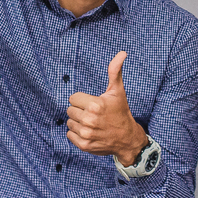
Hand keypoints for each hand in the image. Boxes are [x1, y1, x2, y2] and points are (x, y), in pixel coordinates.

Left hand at [66, 51, 146, 165]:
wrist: (127, 138)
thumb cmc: (120, 112)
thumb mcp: (118, 91)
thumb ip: (115, 71)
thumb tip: (122, 53)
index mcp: (95, 105)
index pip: (73, 98)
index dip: (83, 100)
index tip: (94, 104)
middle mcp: (89, 120)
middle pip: (70, 110)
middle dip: (80, 111)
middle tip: (93, 114)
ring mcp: (86, 134)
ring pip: (69, 122)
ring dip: (78, 122)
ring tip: (92, 124)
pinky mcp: (84, 145)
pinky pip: (69, 135)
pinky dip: (77, 134)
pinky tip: (89, 133)